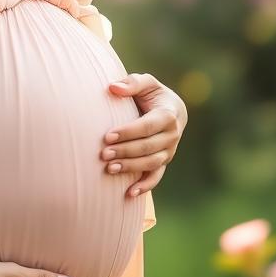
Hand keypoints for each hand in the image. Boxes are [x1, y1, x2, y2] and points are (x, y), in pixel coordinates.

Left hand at [101, 72, 187, 198]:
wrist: (170, 109)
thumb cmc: (152, 94)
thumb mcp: (146, 83)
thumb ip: (132, 83)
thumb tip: (113, 87)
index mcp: (168, 114)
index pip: (147, 126)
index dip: (128, 132)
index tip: (108, 136)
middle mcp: (172, 134)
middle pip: (148, 147)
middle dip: (125, 151)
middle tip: (103, 154)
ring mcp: (169, 150)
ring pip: (151, 163)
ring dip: (131, 167)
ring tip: (109, 169)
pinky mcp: (164, 161)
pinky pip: (156, 176)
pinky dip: (145, 186)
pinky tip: (129, 193)